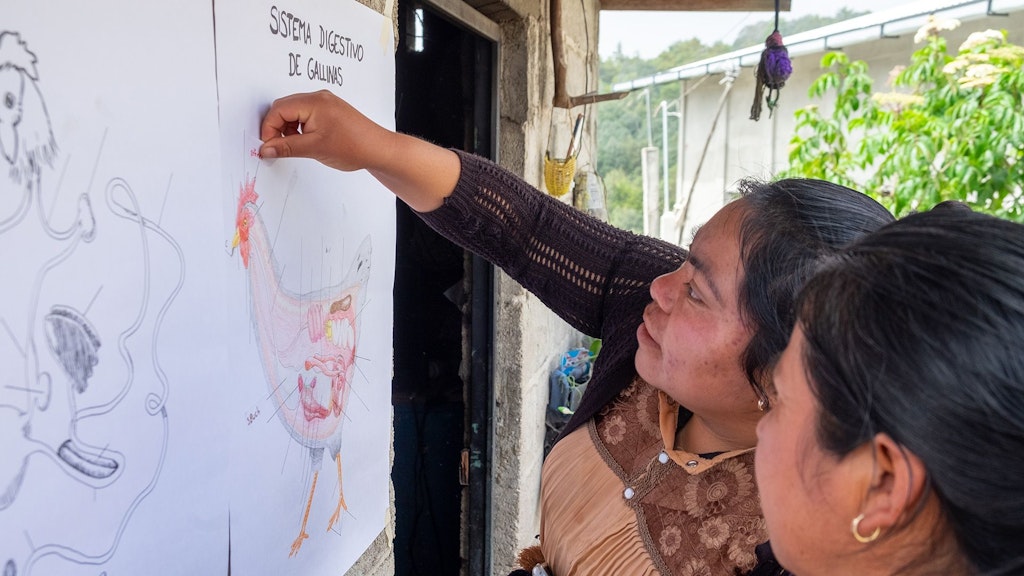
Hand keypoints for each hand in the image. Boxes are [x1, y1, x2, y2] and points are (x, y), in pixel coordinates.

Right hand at [259, 90, 459, 211]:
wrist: (379, 149)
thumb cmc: (353, 146)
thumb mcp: (314, 148)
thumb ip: (286, 147)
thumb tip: (266, 149)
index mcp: (314, 102)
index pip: (279, 109)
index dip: (269, 128)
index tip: (268, 146)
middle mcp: (319, 98)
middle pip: (285, 107)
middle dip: (277, 127)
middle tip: (277, 146)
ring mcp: (326, 103)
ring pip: (295, 111)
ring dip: (288, 128)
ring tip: (294, 145)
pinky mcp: (330, 111)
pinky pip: (306, 114)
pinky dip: (299, 127)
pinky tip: (305, 141)